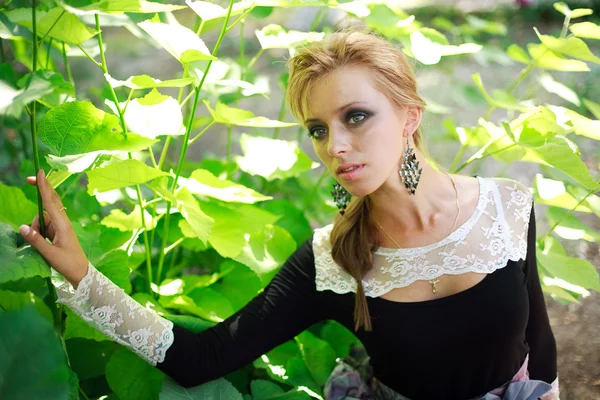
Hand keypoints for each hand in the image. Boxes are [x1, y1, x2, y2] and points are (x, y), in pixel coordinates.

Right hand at [19, 169, 88, 288]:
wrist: (81, 272)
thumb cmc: (68, 263)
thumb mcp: (50, 254)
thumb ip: (36, 240)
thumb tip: (22, 227)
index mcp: (63, 224)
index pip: (51, 202)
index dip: (44, 187)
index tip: (40, 173)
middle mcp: (62, 222)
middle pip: (49, 201)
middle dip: (39, 190)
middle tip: (27, 179)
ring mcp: (60, 226)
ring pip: (42, 216)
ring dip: (36, 225)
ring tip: (42, 244)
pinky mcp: (57, 231)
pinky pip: (43, 225)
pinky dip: (38, 230)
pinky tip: (42, 242)